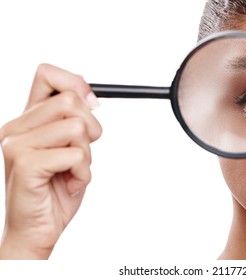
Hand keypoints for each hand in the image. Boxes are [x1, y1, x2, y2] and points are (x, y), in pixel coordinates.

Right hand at [0, 64, 101, 258]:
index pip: (47, 74)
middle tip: (82, 153)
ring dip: (86, 155)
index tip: (92, 104)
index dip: (76, 83)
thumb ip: (73, 121)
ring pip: (77, 127)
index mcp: (28, 120)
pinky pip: (75, 155)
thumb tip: (90, 96)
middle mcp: (17, 127)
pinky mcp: (26, 163)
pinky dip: (83, 173)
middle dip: (91, 128)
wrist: (38, 228)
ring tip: (72, 171)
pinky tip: (69, 183)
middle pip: (70, 101)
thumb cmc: (55, 189)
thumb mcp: (70, 147)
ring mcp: (17, 144)